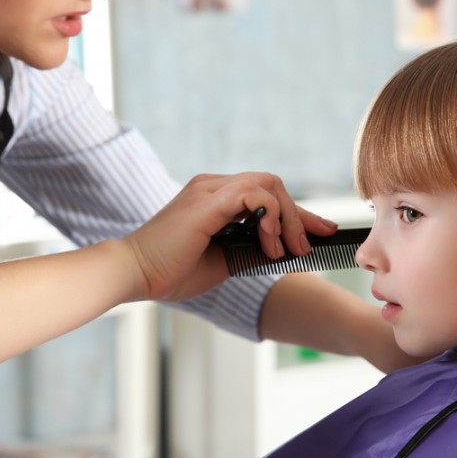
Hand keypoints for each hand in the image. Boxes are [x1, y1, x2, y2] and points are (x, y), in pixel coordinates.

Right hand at [123, 172, 337, 301]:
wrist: (135, 273)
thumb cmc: (171, 271)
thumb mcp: (222, 260)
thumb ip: (249, 248)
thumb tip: (282, 250)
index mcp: (214, 198)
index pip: (265, 195)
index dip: (296, 214)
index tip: (321, 231)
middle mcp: (212, 186)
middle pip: (272, 184)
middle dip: (300, 215)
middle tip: (310, 245)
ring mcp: (209, 190)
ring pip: (268, 184)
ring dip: (287, 217)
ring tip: (290, 249)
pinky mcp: (207, 200)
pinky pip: (253, 194)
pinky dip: (270, 217)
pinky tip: (269, 243)